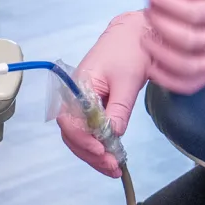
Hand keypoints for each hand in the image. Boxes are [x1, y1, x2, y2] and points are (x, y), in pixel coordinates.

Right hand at [58, 11, 150, 177]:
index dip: (83, 140)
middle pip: (72, 134)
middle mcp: (74, 98)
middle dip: (91, 154)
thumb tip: (113, 135)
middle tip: (113, 167)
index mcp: (77, 87)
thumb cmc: (130, 50)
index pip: (69, 121)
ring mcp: (81, 104)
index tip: (102, 151)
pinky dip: (99, 147)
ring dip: (94, 155)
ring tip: (114, 168)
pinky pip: (89, 132)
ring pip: (79, 137)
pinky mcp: (92, 108)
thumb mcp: (128, 80)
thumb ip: (118, 108)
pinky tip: (111, 157)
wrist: (135, 35)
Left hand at [143, 0, 204, 94]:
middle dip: (160, 25)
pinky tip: (152, 65)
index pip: (191, 13)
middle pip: (186, 39)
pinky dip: (165, 80)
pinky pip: (185, 85)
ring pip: (184, 66)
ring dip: (159, 54)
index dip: (166, 4)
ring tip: (145, 39)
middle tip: (148, 13)